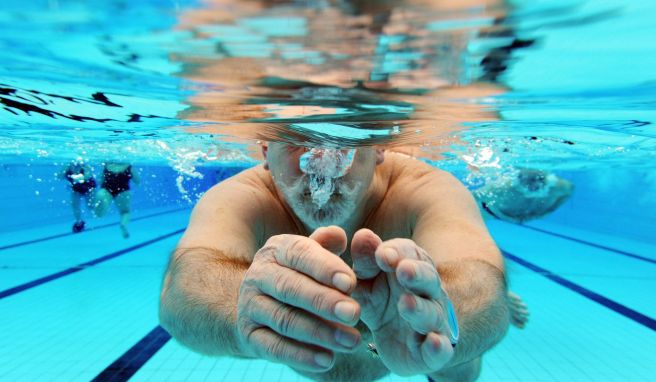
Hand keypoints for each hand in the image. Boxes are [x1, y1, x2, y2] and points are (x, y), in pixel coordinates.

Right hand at [236, 226, 361, 371]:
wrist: (255, 302)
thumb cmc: (298, 273)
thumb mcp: (310, 254)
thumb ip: (328, 244)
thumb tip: (341, 236)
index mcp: (277, 250)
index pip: (300, 254)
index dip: (325, 268)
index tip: (351, 283)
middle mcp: (259, 275)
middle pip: (291, 288)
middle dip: (324, 301)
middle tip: (354, 313)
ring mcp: (250, 306)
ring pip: (285, 320)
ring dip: (319, 333)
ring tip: (351, 341)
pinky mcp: (249, 335)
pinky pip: (274, 348)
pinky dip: (301, 356)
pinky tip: (327, 360)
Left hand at [351, 229, 455, 375]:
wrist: (398, 339)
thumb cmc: (381, 299)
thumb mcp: (367, 280)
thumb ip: (365, 260)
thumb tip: (362, 235)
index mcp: (411, 267)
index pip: (408, 253)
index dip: (396, 253)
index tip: (382, 254)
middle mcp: (427, 291)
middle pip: (426, 279)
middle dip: (416, 274)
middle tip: (403, 270)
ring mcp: (432, 320)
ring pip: (430, 313)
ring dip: (419, 309)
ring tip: (405, 304)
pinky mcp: (431, 352)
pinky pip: (440, 349)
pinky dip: (438, 347)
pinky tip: (433, 344)